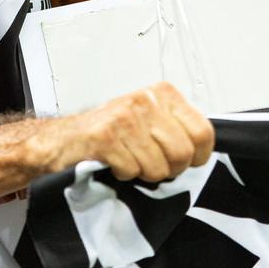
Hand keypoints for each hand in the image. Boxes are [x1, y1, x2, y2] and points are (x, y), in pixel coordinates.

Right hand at [59, 81, 214, 181]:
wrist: (64, 139)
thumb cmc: (110, 132)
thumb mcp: (150, 119)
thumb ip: (177, 128)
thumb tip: (204, 148)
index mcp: (163, 93)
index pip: (203, 132)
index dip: (197, 156)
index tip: (186, 160)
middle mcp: (145, 100)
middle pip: (182, 153)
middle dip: (169, 169)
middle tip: (150, 164)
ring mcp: (125, 116)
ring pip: (158, 167)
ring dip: (143, 173)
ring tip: (128, 159)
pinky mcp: (105, 136)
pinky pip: (132, 171)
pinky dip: (122, 174)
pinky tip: (112, 161)